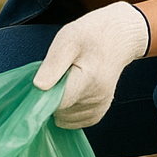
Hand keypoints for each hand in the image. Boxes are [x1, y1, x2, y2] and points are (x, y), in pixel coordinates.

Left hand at [33, 1, 150, 128]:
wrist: (117, 37)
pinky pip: (74, 121)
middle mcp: (96, 99)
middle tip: (57, 74)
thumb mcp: (66, 40)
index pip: (57, 103)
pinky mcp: (99, 111)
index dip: (43, 95)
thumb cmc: (89, 35)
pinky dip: (66, 110)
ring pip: (65, 118)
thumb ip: (53, 64)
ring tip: (66, 80)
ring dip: (59, 102)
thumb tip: (39, 86)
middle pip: (59, 112)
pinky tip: (69, 91)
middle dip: (51, 96)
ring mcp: (99, 107)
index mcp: (88, 81)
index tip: (43, 80)